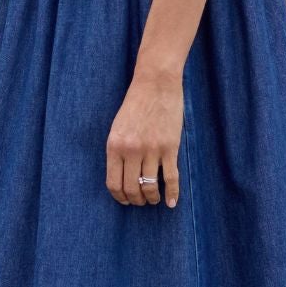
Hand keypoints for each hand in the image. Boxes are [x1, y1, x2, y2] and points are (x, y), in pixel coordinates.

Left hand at [105, 69, 181, 206]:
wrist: (156, 84)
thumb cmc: (136, 103)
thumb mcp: (118, 127)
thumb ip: (118, 150)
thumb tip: (122, 175)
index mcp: (114, 146)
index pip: (113, 183)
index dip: (119, 197)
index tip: (125, 200)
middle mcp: (131, 151)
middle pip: (131, 189)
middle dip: (136, 200)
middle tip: (140, 202)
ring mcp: (152, 151)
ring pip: (150, 187)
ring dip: (152, 198)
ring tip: (154, 199)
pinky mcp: (170, 148)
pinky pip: (171, 178)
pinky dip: (172, 194)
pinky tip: (171, 202)